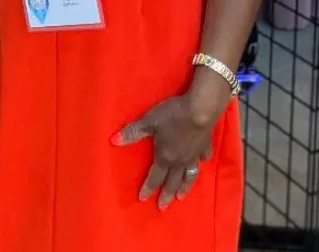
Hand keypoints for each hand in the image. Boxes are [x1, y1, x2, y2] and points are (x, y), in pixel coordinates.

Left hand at [113, 94, 221, 208]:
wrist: (201, 110)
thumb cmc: (172, 116)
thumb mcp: (149, 121)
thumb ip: (132, 132)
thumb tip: (113, 141)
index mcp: (165, 157)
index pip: (154, 177)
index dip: (147, 188)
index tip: (142, 199)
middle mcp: (179, 161)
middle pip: (172, 181)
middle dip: (166, 194)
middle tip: (162, 207)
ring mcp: (194, 155)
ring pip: (188, 175)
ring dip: (184, 187)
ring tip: (181, 197)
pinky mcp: (205, 145)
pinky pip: (203, 157)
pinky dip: (201, 161)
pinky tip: (202, 162)